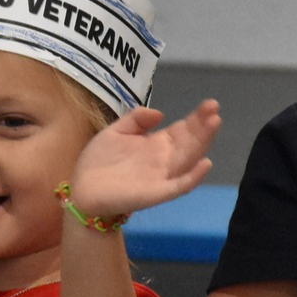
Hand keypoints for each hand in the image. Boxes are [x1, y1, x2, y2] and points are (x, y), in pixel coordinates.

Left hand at [65, 99, 219, 215]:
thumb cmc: (98, 162)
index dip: (196, 117)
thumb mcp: (115, 132)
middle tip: (214, 108)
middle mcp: (163, 160)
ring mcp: (162, 177)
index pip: (182, 130)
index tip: (210, 104)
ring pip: (188, 158)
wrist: (82, 190)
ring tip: (214, 123)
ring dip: (202, 142)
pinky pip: (179, 186)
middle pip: (189, 141)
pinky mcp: (156, 193)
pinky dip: (193, 177)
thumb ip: (136, 120)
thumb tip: (160, 113)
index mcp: (155, 145)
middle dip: (203, 125)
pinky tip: (205, 163)